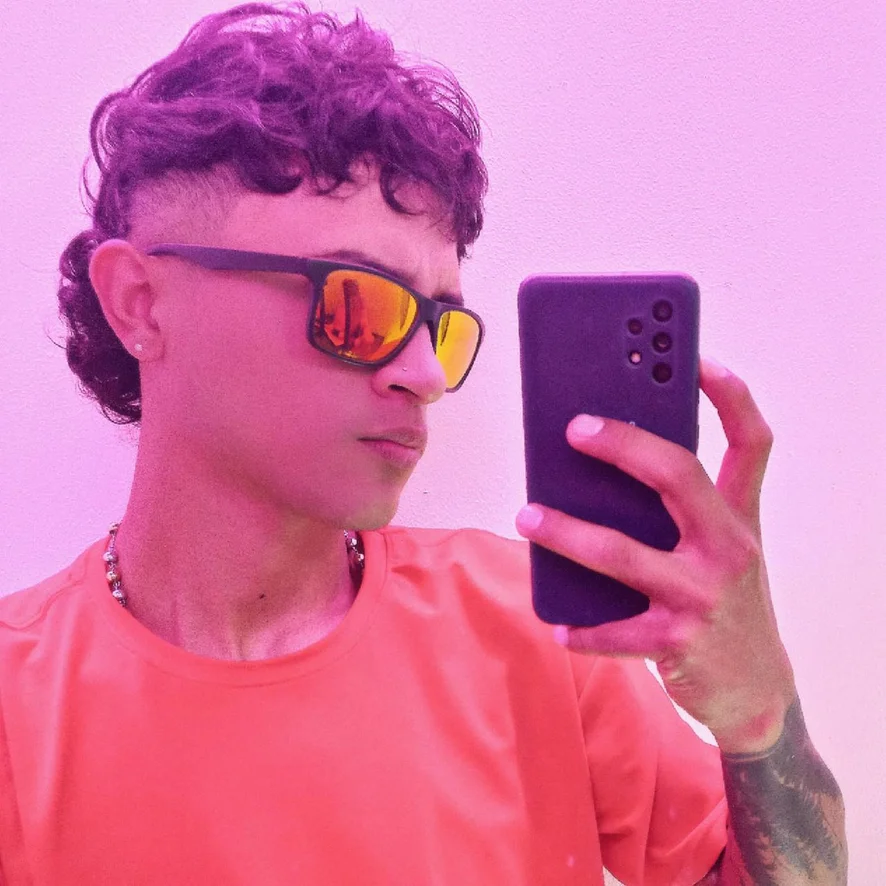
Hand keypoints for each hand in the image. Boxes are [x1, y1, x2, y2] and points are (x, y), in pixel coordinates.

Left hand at [515, 357, 795, 752]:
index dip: (730, 397)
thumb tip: (603, 475)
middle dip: (624, 445)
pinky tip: (558, 624)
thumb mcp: (720, 551)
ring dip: (566, 533)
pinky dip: (581, 629)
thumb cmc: (728, 605)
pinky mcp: (678, 641)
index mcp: (740, 517)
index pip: (751, 442)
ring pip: (622, 553)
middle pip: (679, 475)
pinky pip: (614, 631)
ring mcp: (704, 595)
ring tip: (526, 516)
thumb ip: (680, 513)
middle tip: (574, 428)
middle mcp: (729, 548)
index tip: (697, 359)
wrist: (760, 692)